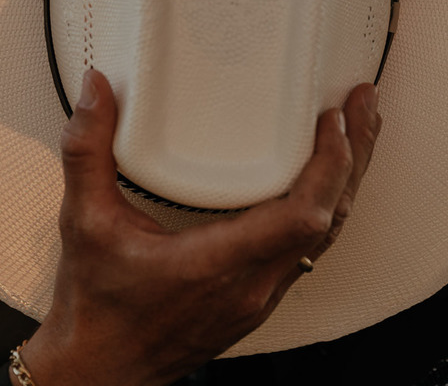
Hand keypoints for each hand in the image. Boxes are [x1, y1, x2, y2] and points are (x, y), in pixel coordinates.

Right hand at [14, 69, 380, 385]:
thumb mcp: (83, 222)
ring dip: (345, 182)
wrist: (99, 372)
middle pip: (329, 219)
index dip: (329, 167)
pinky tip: (326, 182)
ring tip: (356, 132)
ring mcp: (259, 297)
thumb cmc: (95, 308)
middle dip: (353, 158)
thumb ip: (87, 151)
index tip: (334, 121)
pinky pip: (309, 251)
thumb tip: (95, 90)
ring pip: (324, 237)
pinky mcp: (257, 301)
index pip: (300, 217)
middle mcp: (250, 285)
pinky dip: (326, 208)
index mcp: (217, 265)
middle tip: (363, 105)